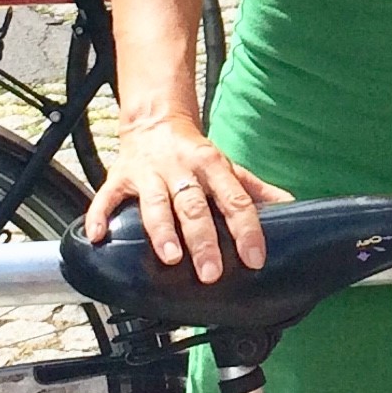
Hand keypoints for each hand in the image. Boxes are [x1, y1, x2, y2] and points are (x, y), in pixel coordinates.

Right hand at [84, 114, 292, 280]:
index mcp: (213, 167)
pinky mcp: (120, 177)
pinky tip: (99, 236)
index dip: (247, 230)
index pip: (235, 200)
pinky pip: (108, 197)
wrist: (155, 121)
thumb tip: (291, 206)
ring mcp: (149, 174)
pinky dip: (101, 216)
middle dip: (203, 239)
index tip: (254, 257)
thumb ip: (256, 190)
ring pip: (156, 203)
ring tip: (170, 257)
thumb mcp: (228, 168)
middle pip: (195, 206)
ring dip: (162, 230)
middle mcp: (182, 170)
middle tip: (211, 272)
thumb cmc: (195, 153)